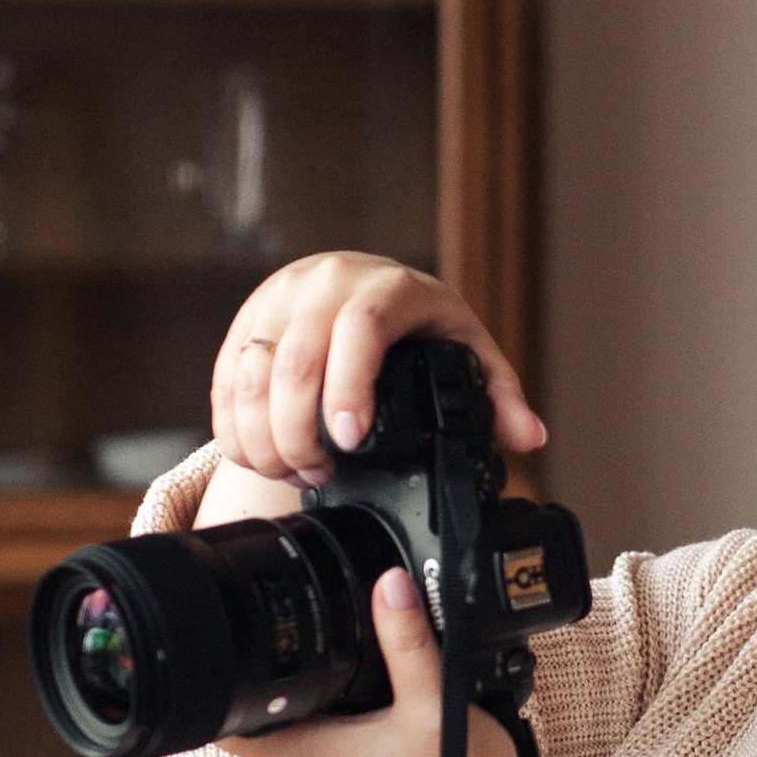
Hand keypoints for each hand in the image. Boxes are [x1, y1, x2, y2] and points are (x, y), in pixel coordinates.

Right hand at [210, 252, 546, 485]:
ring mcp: (279, 299)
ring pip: (251, 371)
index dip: (349, 384)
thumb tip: (529, 437)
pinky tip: (259, 456)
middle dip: (299, 431)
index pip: (360, 326)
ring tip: (292, 471)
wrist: (360, 282)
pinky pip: (228, 378)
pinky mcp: (246, 322)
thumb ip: (497, 394)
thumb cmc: (417, 320)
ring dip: (263, 435)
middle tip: (318, 473)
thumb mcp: (466, 348)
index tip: (348, 438)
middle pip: (295, 358)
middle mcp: (326, 283)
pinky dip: (236, 426)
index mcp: (387, 287)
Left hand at [226, 564, 547, 756]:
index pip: (227, 724)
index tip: (244, 645)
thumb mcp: (435, 700)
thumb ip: (407, 640)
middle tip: (312, 641)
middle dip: (280, 679)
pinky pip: (319, 750)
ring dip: (310, 702)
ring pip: (291, 733)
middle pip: (261, 719)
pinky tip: (369, 707)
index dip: (226, 681)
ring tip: (348, 672)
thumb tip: (389, 584)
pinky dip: (333, 725)